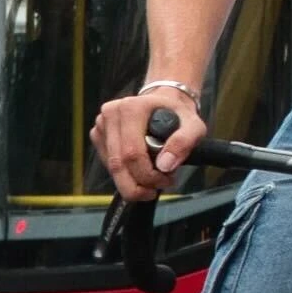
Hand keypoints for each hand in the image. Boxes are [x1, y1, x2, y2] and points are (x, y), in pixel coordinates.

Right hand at [91, 89, 206, 201]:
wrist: (164, 103)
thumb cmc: (177, 115)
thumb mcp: (193, 126)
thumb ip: (184, 143)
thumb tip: (164, 165)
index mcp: (131, 108)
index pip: (132, 153)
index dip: (148, 175)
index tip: (166, 179)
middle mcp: (111, 114)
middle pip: (118, 164)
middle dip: (137, 185)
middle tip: (155, 189)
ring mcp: (101, 125)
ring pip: (111, 168)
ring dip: (132, 182)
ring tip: (153, 177)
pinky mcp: (97, 135)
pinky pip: (108, 165)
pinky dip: (125, 174)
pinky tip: (140, 168)